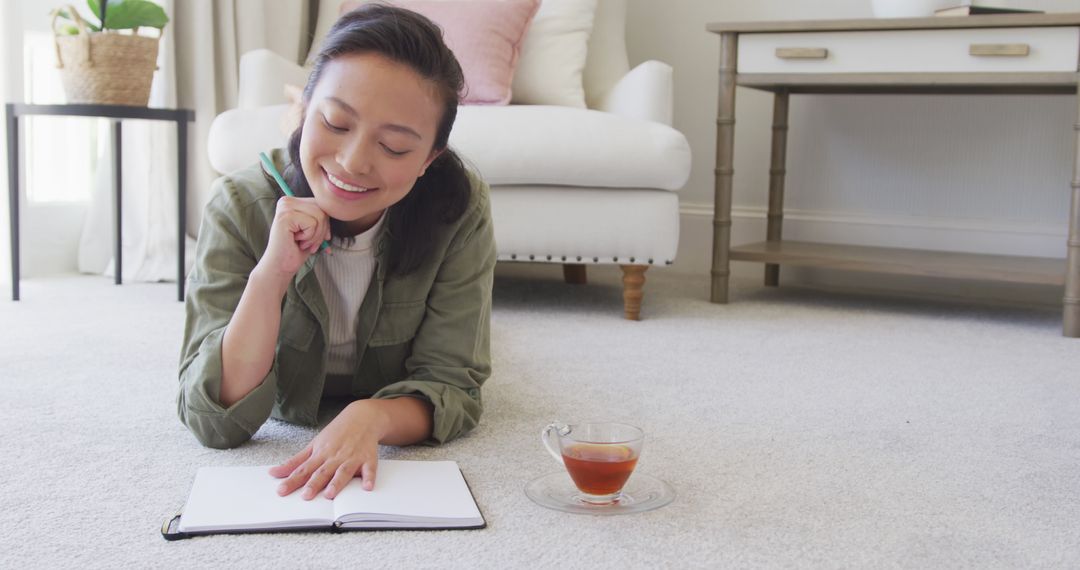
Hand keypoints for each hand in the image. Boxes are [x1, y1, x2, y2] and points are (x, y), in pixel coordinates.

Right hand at [257, 196, 330, 282]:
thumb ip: (321, 216)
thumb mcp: (313, 229)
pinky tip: (297, 242)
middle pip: (322, 208)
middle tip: (311, 244)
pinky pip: (312, 223)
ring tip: (304, 243)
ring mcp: (285, 207)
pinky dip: (309, 237)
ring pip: (319, 215)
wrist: (280, 266)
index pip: (321, 204)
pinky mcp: (285, 216)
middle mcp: (286, 200)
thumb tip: (339, 211)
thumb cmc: (296, 249)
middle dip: (322, 230)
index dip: (326, 223)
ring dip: (316, 235)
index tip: (322, 238)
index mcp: (292, 201)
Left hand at [269, 400, 387, 499]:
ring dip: (337, 482)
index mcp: (320, 454)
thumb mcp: (314, 444)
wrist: (362, 417)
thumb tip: (274, 473)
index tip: (281, 491)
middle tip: (305, 496)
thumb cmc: (337, 433)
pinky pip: (369, 469)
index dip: (292, 480)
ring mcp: (352, 457)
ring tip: (330, 494)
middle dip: (314, 483)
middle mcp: (335, 456)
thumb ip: (295, 461)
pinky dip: (369, 478)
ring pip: (343, 471)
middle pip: (323, 472)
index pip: (303, 469)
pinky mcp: (368, 458)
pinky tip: (367, 487)